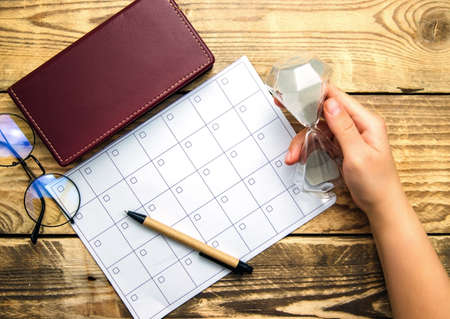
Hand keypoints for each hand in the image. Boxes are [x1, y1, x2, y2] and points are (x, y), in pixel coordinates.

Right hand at [284, 85, 404, 217]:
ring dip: (304, 140)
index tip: (295, 90)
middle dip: (303, 119)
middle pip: (324, 112)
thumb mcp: (358, 154)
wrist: (381, 205)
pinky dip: (309, 147)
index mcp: (366, 121)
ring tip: (293, 155)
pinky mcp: (343, 146)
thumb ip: (343, 127)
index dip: (315, 92)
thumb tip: (330, 103)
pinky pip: (322, 140)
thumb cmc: (377, 183)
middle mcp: (358, 124)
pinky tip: (302, 157)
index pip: (338, 97)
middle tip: (282, 107)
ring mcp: (350, 135)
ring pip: (319, 128)